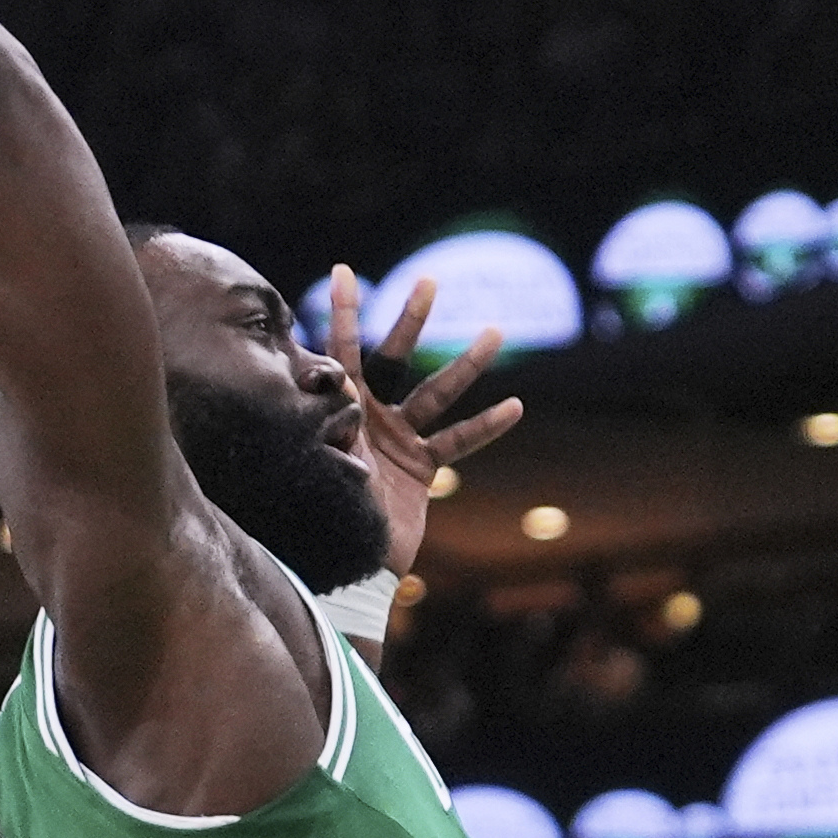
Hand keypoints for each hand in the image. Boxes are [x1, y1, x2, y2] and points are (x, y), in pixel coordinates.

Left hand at [321, 264, 524, 578]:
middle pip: (394, 360)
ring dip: (466, 366)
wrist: (346, 566)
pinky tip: (513, 407)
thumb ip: (333, 423)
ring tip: (495, 333)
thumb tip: (333, 382)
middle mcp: (371, 416)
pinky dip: (485, 428)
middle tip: (428, 282)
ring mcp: (400, 439)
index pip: (342, 353)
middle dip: (410, 322)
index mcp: (341, 410)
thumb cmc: (325, 514)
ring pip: (438, 395)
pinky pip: (457, 443)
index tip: (344, 271)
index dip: (345, 314)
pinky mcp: (422, 468)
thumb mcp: (324, 464)